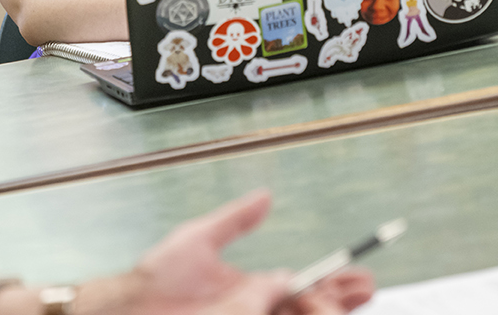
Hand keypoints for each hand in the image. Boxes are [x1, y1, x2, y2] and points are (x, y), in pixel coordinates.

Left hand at [96, 190, 373, 313]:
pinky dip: (301, 314)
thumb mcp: (199, 239)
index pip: (302, 289)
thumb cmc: (157, 277)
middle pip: (309, 309)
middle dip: (340, 301)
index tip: (364, 279)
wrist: (133, 307)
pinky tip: (315, 309)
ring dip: (326, 309)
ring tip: (338, 304)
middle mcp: (256, 310)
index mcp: (252, 289)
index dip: (334, 285)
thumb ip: (236, 220)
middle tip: (364, 292)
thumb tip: (265, 195)